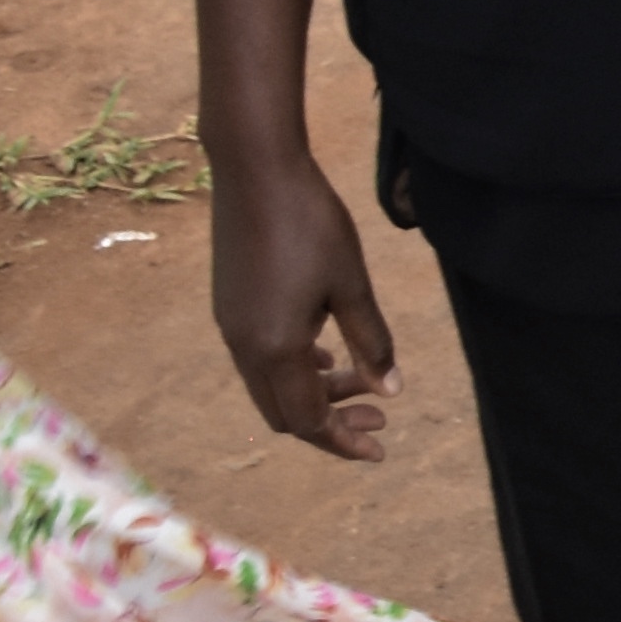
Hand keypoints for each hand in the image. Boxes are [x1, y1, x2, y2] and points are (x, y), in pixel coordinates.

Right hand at [212, 154, 398, 457]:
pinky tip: (327, 352)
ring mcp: (231, 328)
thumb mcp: (352, 285)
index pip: (307, 420)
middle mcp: (244, 347)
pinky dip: (296, 367)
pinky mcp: (230, 307)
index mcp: (275, 348)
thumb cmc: (311, 225)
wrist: (255, 174)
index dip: (343, 440)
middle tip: (379, 419)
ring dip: (315, 393)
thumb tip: (390, 391)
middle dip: (331, 423)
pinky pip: (261, 359)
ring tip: (362, 382)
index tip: (380, 448)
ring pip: (272, 386)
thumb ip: (371, 341)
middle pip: (284, 412)